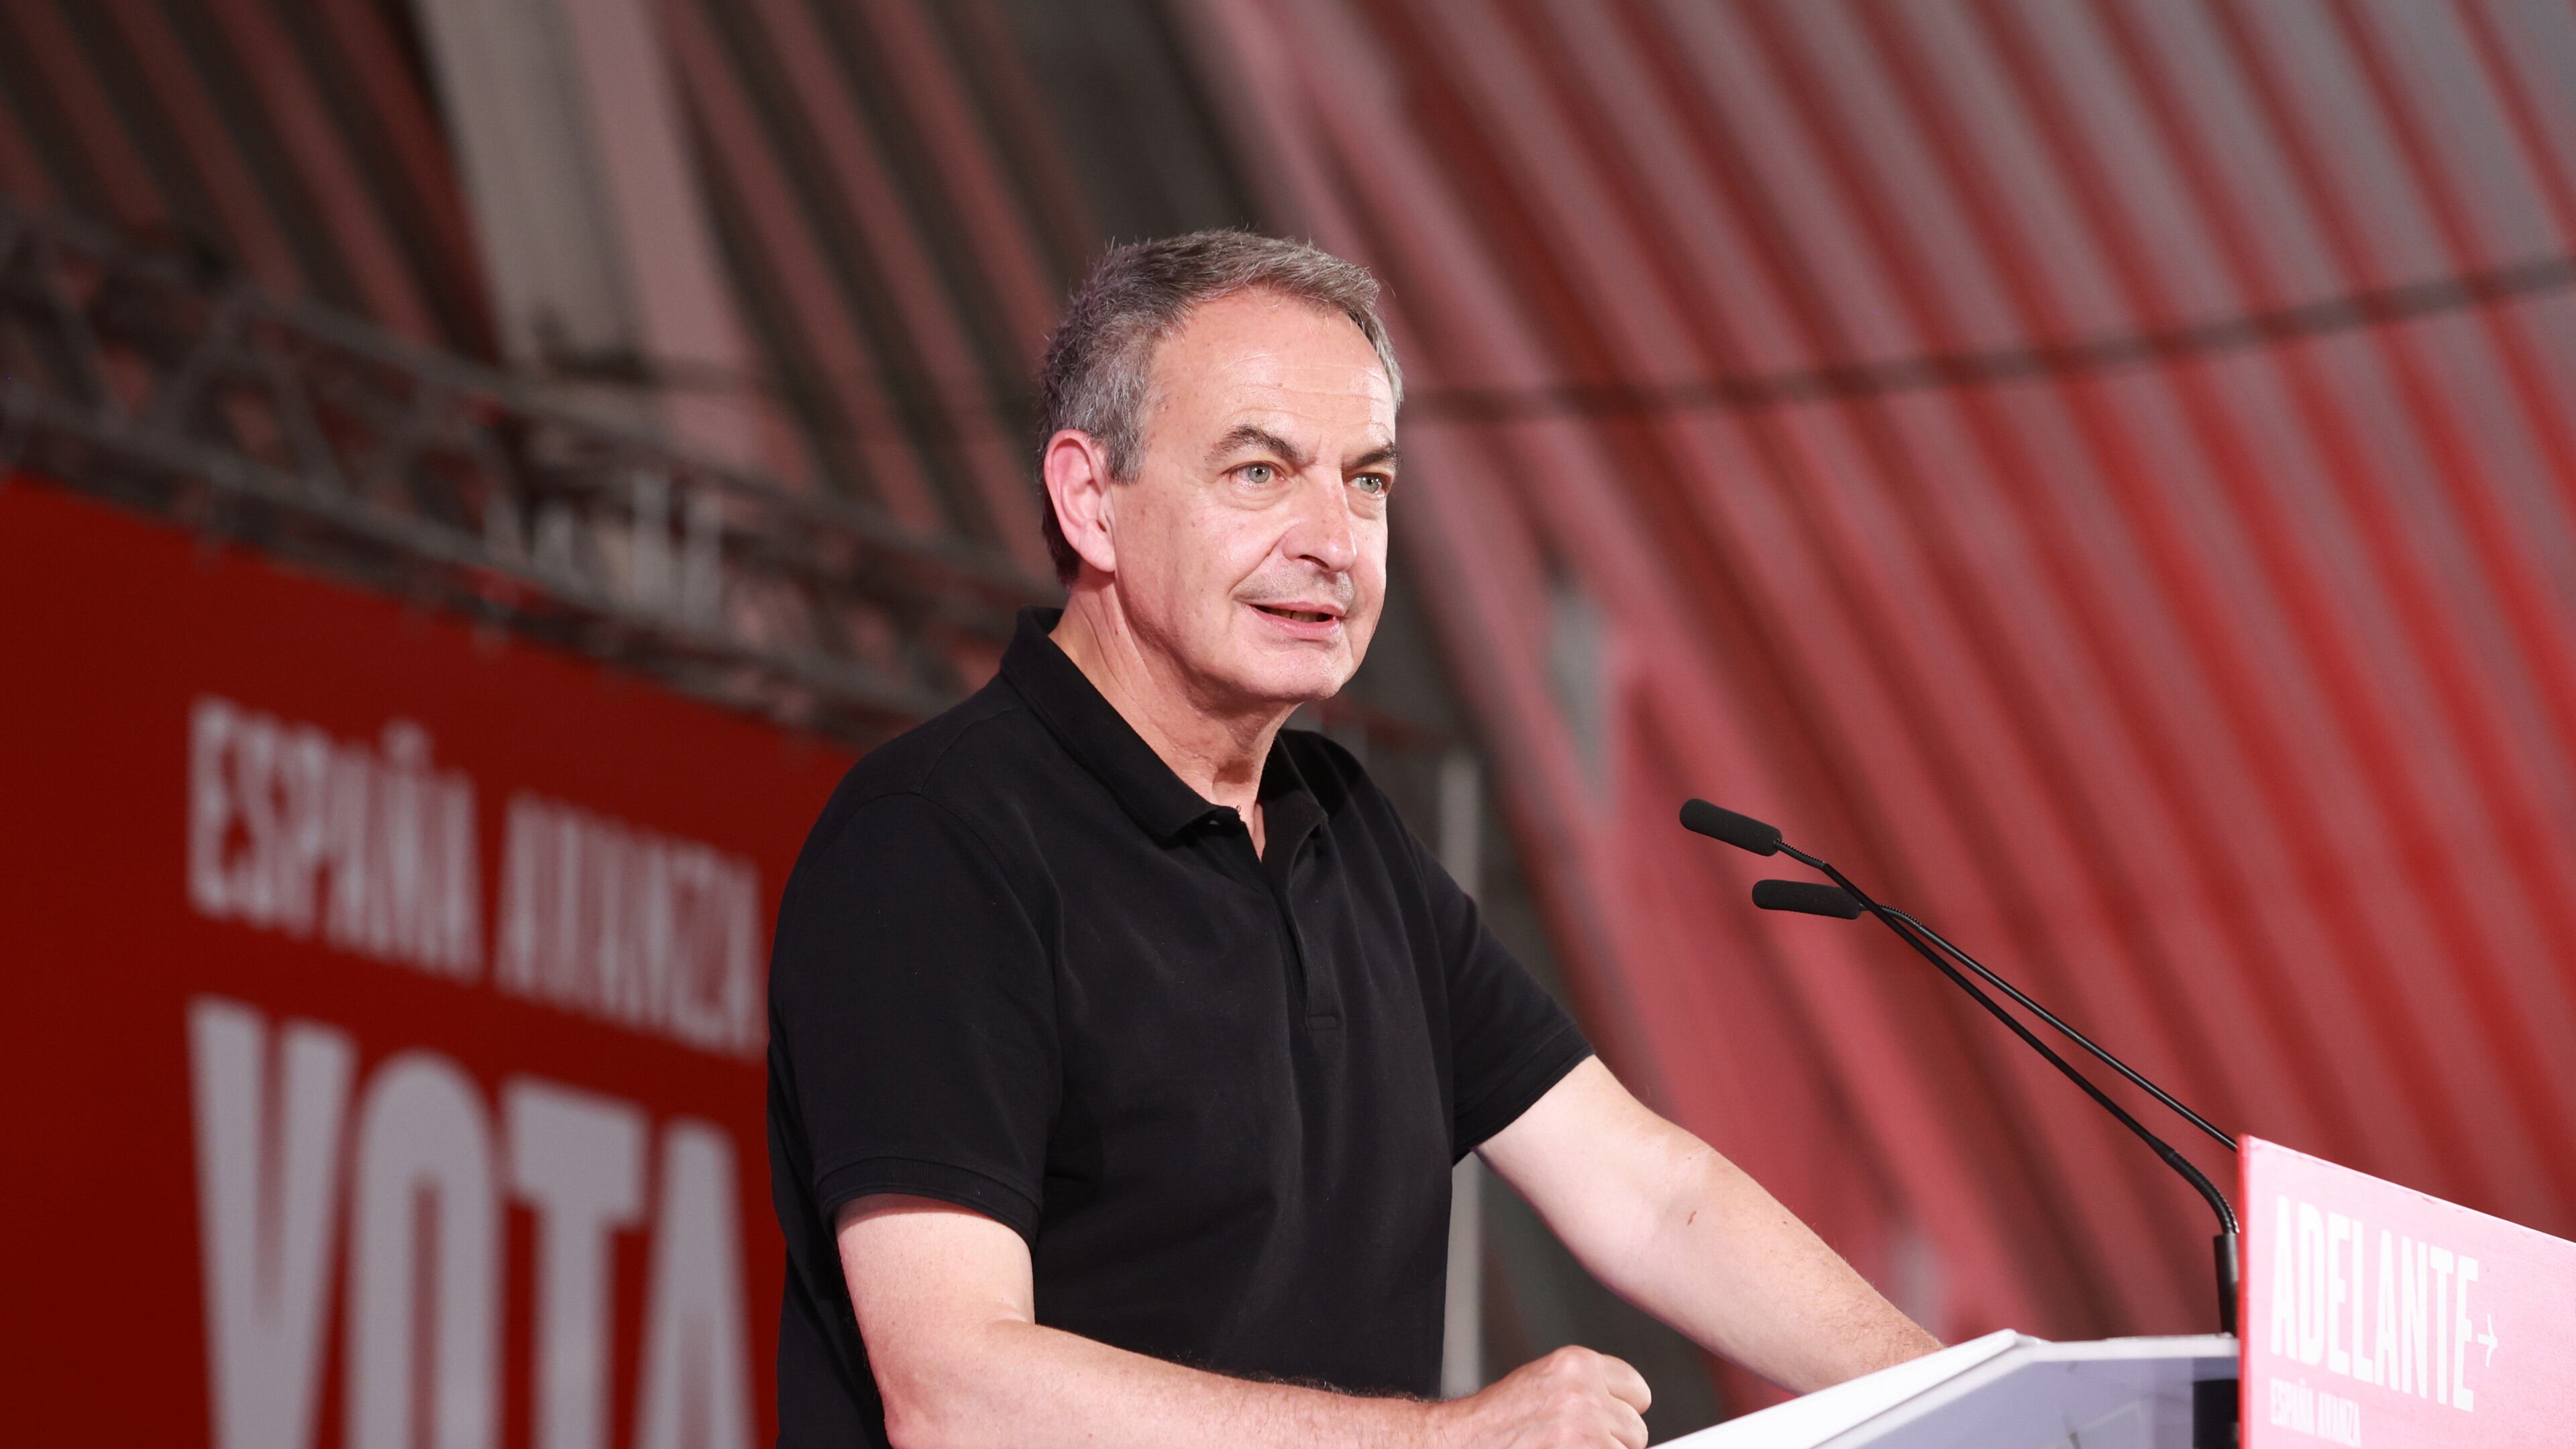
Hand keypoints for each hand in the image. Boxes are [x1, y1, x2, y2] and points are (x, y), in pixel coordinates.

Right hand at [1429, 1346, 1652, 1448]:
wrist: (1462, 1442)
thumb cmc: (1496, 1421)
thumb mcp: (1544, 1384)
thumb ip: (1586, 1389)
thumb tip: (1625, 1413)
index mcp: (1577, 1363)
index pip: (1637, 1391)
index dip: (1621, 1412)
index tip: (1608, 1422)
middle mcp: (1583, 1390)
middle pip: (1635, 1429)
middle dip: (1612, 1442)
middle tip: (1573, 1442)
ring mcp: (1583, 1427)